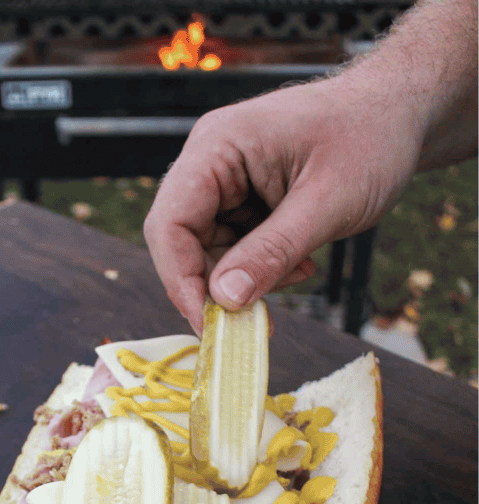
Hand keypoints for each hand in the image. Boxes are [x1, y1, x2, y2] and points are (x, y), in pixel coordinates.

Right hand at [143, 75, 422, 332]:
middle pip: (181, 240)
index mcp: (218, 146)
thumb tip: (224, 300)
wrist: (402, 112)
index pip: (170, 222)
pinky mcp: (240, 196)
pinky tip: (299, 262)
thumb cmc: (372, 138)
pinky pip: (231, 244)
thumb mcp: (328, 201)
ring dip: (243, 276)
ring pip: (206, 248)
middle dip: (215, 282)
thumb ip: (273, 251)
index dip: (180, 277)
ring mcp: (223, 179)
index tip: (208, 322)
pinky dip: (259, 265)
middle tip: (254, 318)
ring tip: (297, 273)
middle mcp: (209, 160)